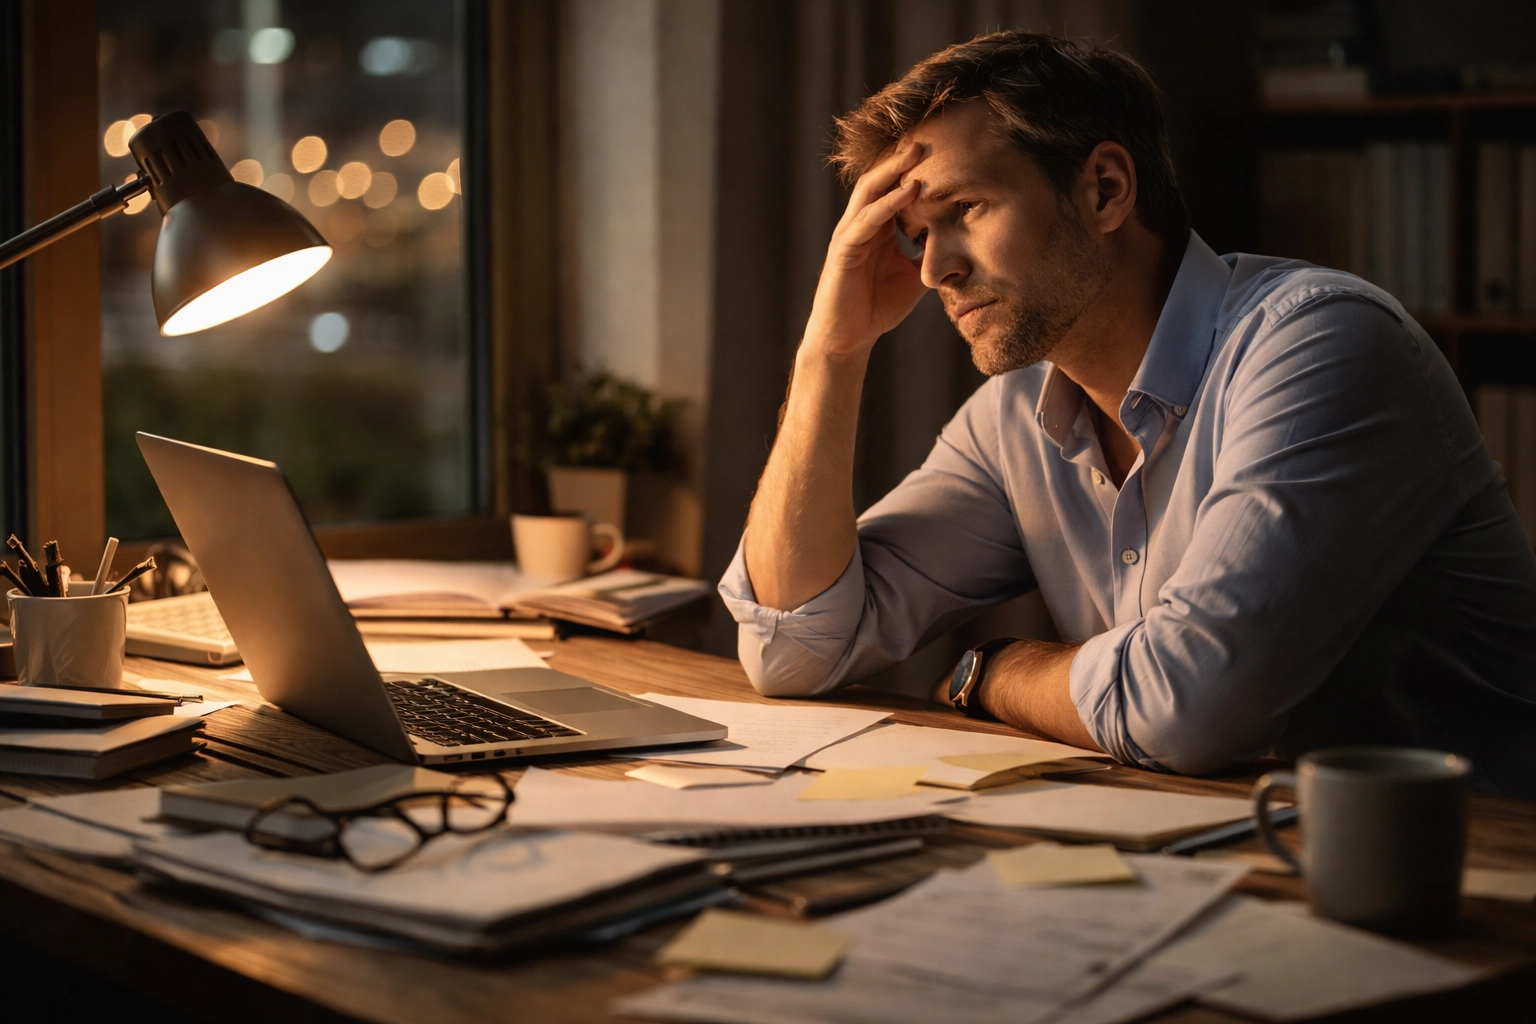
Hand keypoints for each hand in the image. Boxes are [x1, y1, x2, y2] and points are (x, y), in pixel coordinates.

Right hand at [803, 143, 927, 359]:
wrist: (849, 339)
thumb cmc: (878, 306)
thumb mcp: (915, 276)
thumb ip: (931, 256)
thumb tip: (963, 247)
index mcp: (877, 227)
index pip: (894, 188)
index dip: (914, 169)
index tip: (942, 150)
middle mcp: (861, 224)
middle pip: (881, 181)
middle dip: (903, 159)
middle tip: (931, 137)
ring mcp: (850, 235)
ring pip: (871, 192)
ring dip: (894, 172)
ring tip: (918, 153)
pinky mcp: (844, 250)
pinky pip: (867, 220)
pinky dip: (889, 203)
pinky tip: (910, 190)